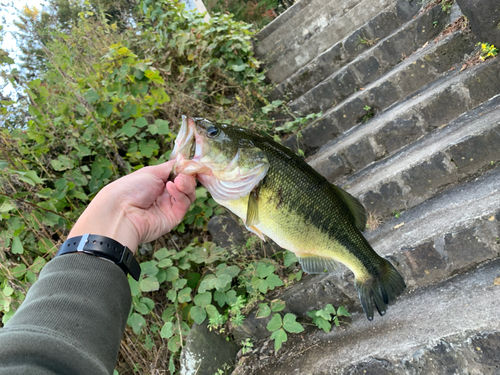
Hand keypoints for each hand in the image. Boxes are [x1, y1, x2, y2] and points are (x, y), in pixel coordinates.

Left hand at [69, 160, 195, 252]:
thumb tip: (185, 161)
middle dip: (187, 177)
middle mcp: (164, 194)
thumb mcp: (151, 171)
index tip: (189, 164)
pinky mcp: (174, 217)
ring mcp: (170, 206)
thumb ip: (171, 167)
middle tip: (181, 175)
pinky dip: (180, 194)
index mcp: (157, 182)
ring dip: (186, 185)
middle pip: (186, 184)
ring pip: (188, 194)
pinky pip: (184, 203)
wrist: (122, 211)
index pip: (178, 174)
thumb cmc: (131, 188)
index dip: (185, 170)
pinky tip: (170, 188)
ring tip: (178, 181)